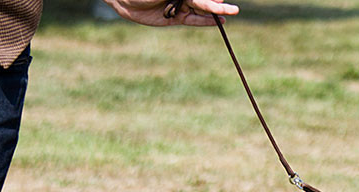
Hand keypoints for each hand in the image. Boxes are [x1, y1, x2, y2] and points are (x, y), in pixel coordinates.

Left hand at [101, 0, 238, 26]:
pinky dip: (206, 22)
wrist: (124, 0)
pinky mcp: (176, 18)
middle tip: (234, 9)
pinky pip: (194, 20)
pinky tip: (219, 22)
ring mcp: (180, 7)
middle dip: (216, 5)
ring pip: (201, 11)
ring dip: (214, 13)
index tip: (221, 0)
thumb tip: (195, 0)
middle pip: (203, 1)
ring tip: (230, 14)